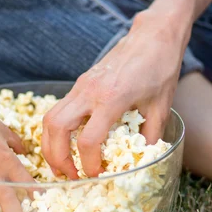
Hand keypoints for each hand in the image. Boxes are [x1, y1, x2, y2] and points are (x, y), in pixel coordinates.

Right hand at [42, 11, 187, 177]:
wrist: (153, 35)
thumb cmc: (160, 68)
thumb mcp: (161, 107)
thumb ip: (149, 136)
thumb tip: (140, 160)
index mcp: (111, 99)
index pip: (88, 139)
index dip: (89, 163)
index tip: (97, 174)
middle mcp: (89, 92)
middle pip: (56, 129)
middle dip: (58, 158)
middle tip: (70, 176)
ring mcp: (80, 86)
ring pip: (49, 119)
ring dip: (50, 145)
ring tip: (63, 165)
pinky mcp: (79, 84)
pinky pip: (57, 110)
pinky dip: (56, 132)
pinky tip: (68, 144)